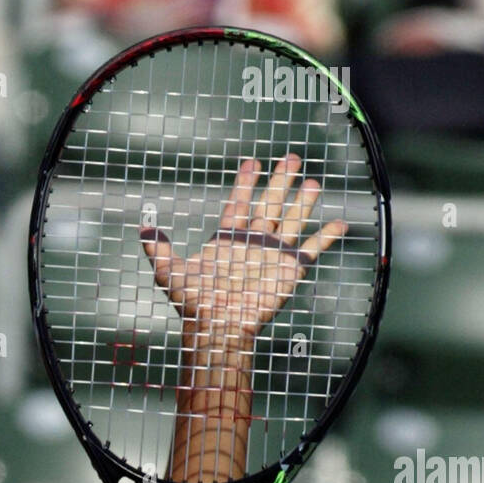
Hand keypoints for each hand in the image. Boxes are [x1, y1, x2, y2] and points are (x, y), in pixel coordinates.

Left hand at [139, 154, 347, 340]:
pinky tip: (341, 222)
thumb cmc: (194, 303)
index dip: (245, 183)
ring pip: (292, 220)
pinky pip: (312, 248)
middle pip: (269, 204)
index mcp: (227, 239)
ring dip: (303, 201)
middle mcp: (252, 243)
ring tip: (313, 181)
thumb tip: (142, 228)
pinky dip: (326, 236)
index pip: (238, 203)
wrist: (219, 325)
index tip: (251, 162)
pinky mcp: (290, 269)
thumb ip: (157, 250)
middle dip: (279, 181)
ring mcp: (272, 255)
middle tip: (290, 157)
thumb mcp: (169, 272)